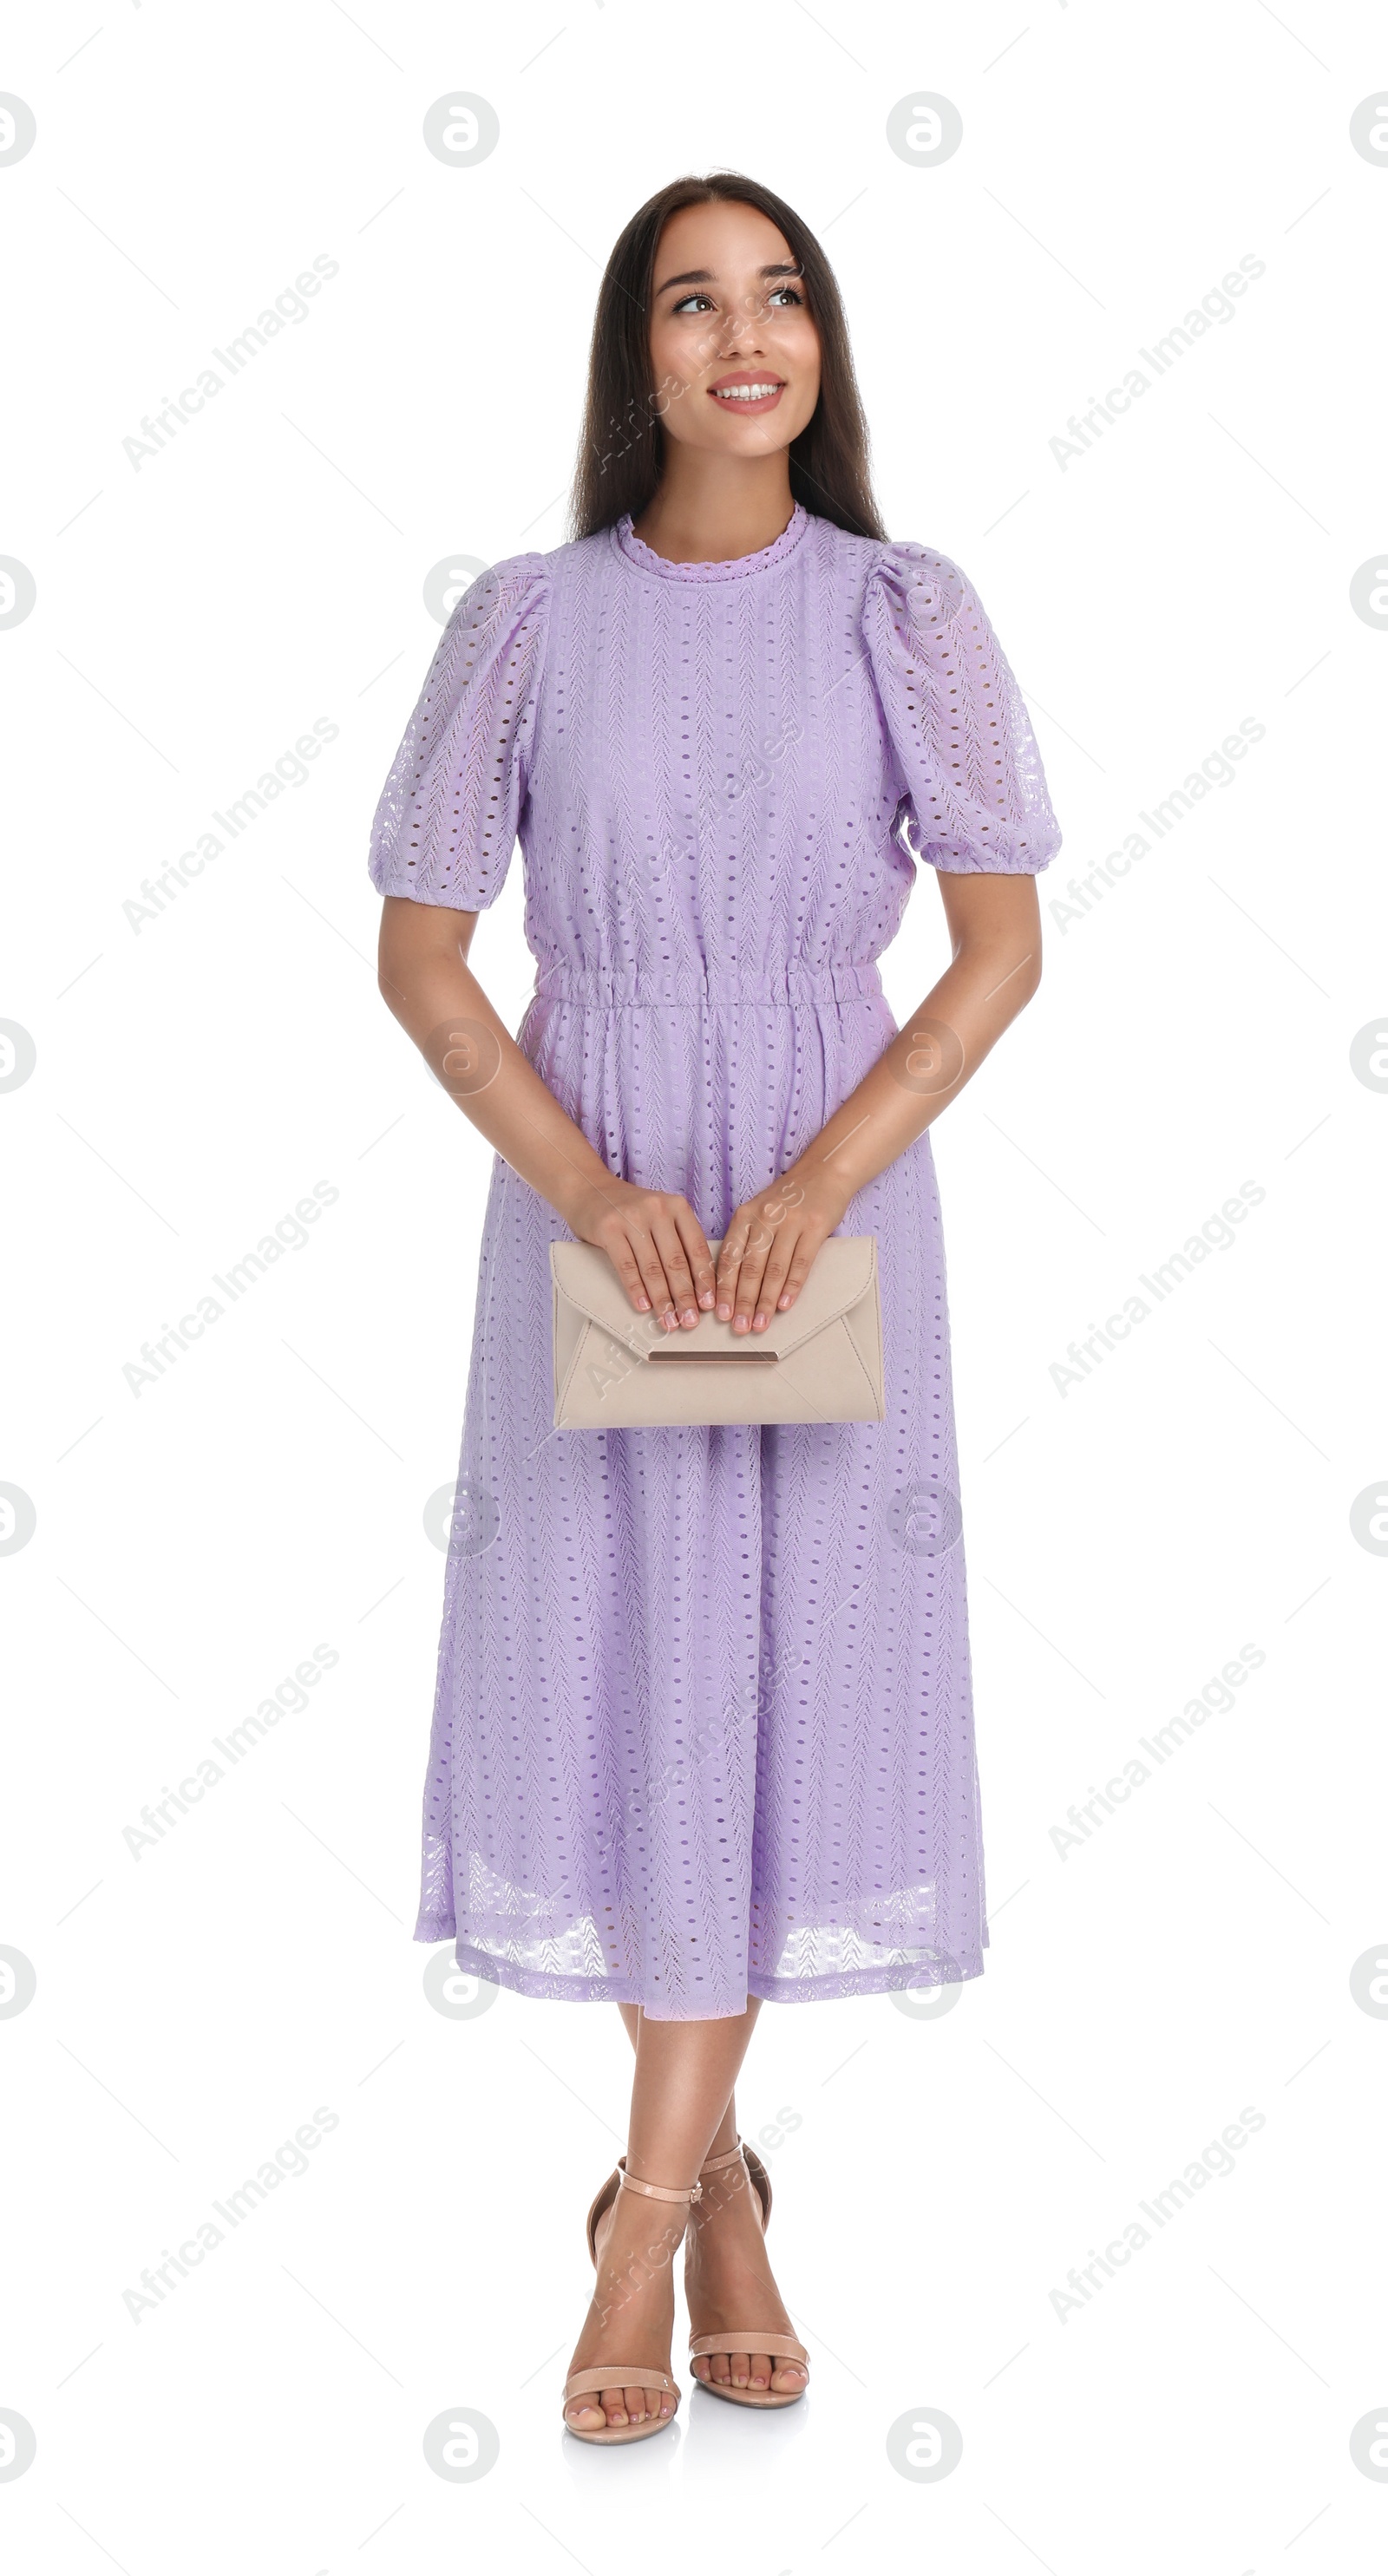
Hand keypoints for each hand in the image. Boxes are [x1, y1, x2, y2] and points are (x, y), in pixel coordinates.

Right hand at [568, 1177, 716, 1329]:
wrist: (589, 1189)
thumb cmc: (629, 1209)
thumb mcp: (660, 1215)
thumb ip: (677, 1240)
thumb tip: (695, 1286)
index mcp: (677, 1207)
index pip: (696, 1248)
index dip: (704, 1279)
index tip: (708, 1304)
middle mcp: (657, 1209)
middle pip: (676, 1261)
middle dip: (685, 1296)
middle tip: (691, 1320)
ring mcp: (632, 1218)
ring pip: (652, 1267)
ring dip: (662, 1299)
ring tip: (669, 1320)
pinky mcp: (609, 1229)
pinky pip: (626, 1265)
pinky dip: (636, 1289)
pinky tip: (643, 1306)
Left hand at [715, 1167, 850, 1334]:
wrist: (823, 1173)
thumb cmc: (788, 1199)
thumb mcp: (758, 1212)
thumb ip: (745, 1240)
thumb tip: (731, 1283)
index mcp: (744, 1216)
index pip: (729, 1258)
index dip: (724, 1289)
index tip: (719, 1314)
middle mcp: (764, 1218)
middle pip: (749, 1267)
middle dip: (742, 1301)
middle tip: (738, 1326)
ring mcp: (790, 1221)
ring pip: (774, 1269)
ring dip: (765, 1301)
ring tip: (759, 1323)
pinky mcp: (815, 1226)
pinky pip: (801, 1263)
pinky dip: (792, 1287)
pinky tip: (783, 1306)